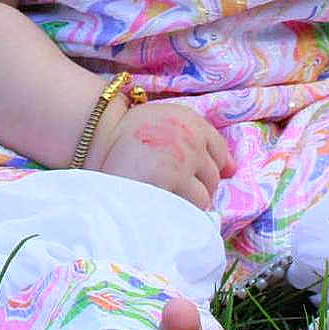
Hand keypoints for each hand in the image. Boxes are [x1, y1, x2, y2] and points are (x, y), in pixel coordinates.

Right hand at [90, 100, 233, 209]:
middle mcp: (191, 137)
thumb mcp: (163, 121)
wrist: (97, 139)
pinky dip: (178, 211)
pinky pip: (190, 208)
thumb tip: (231, 169)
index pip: (219, 151)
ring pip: (204, 195)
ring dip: (188, 201)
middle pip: (213, 176)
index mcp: (190, 119)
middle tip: (170, 186)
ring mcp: (183, 160)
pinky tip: (159, 203)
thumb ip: (194, 138)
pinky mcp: (172, 182)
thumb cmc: (129, 134)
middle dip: (197, 184)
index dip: (208, 166)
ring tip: (162, 196)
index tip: (193, 174)